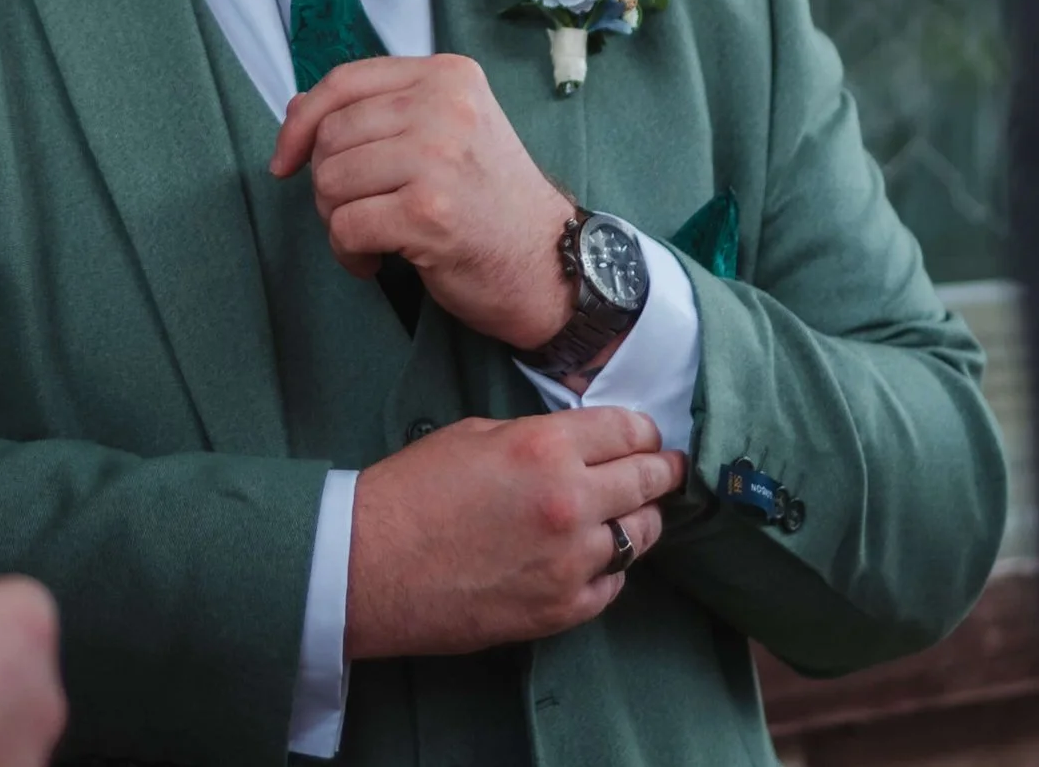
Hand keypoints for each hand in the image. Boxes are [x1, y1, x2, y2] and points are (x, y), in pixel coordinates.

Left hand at [271, 54, 575, 349]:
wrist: (549, 263)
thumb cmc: (489, 200)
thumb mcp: (444, 134)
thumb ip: (376, 114)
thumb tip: (294, 111)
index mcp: (447, 75)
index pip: (343, 82)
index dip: (301, 121)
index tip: (285, 159)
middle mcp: (444, 106)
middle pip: (331, 135)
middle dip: (328, 183)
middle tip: (362, 212)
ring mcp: (437, 157)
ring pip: (330, 181)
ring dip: (337, 221)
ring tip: (374, 236)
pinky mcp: (428, 212)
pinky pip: (345, 227)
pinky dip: (349, 254)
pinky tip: (376, 262)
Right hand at [344, 408, 687, 659]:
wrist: (371, 565)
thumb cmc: (410, 492)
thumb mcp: (473, 435)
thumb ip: (535, 437)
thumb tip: (576, 446)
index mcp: (545, 448)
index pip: (627, 430)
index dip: (643, 430)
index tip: (647, 435)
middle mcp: (570, 502)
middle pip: (647, 480)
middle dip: (661, 470)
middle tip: (666, 469)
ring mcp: (571, 562)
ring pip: (640, 536)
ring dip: (640, 519)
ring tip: (633, 513)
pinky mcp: (562, 609)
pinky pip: (613, 584)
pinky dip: (609, 568)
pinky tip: (594, 558)